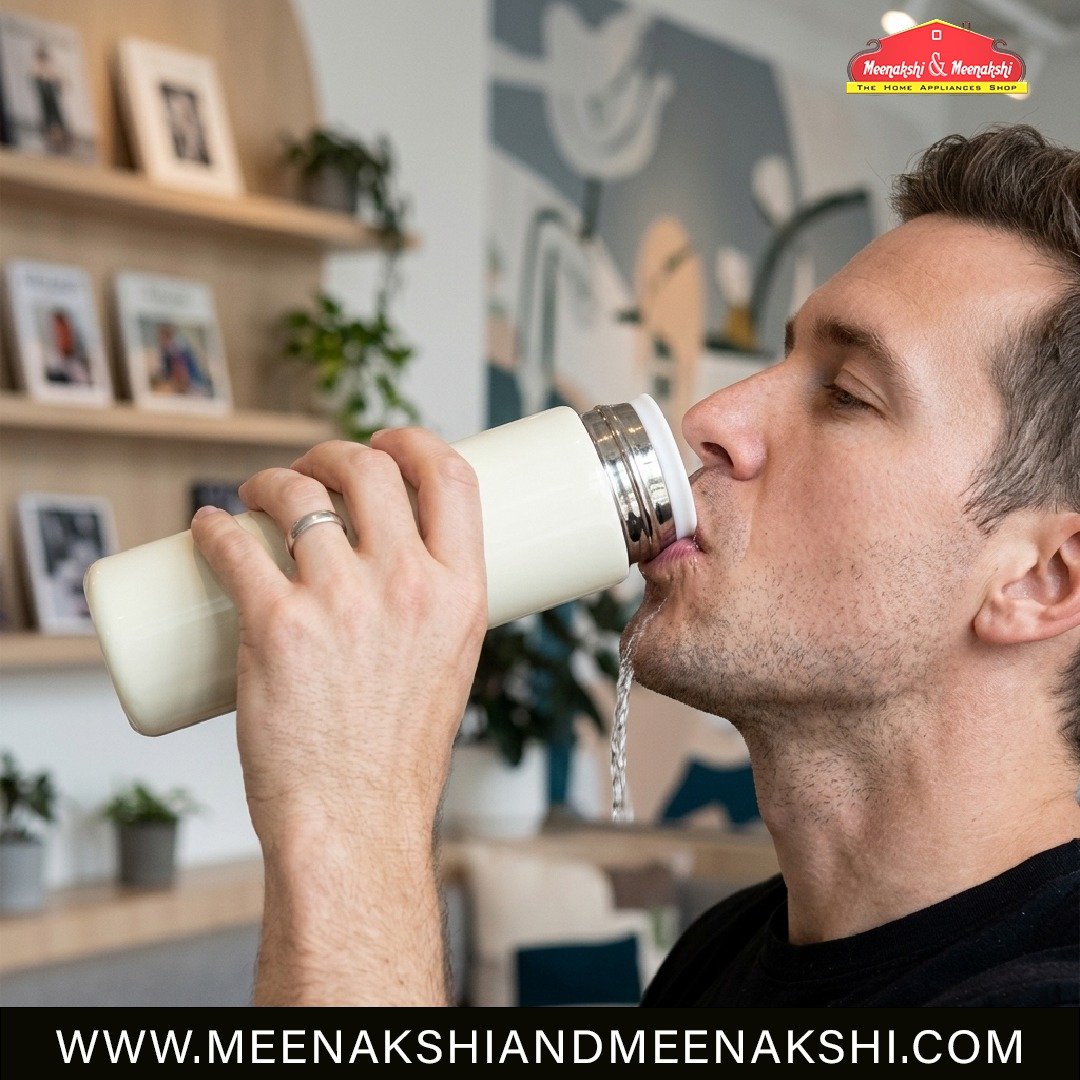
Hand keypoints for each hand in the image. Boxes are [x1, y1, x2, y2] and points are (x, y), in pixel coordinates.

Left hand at [190, 430, 486, 853]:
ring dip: (267, 481)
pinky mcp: (275, 626)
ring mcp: (340, 603)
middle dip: (330, 452)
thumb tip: (387, 564)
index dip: (414, 441)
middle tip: (308, 471)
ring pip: (296, 494)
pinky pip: (232, 545)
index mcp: (462, 593)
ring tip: (253, 497)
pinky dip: (212, 526)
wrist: (354, 823)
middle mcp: (407, 586)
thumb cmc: (397, 756)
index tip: (387, 442)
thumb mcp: (449, 666)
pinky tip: (205, 525)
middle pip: (368, 468)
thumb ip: (428, 607)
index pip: (451, 476)